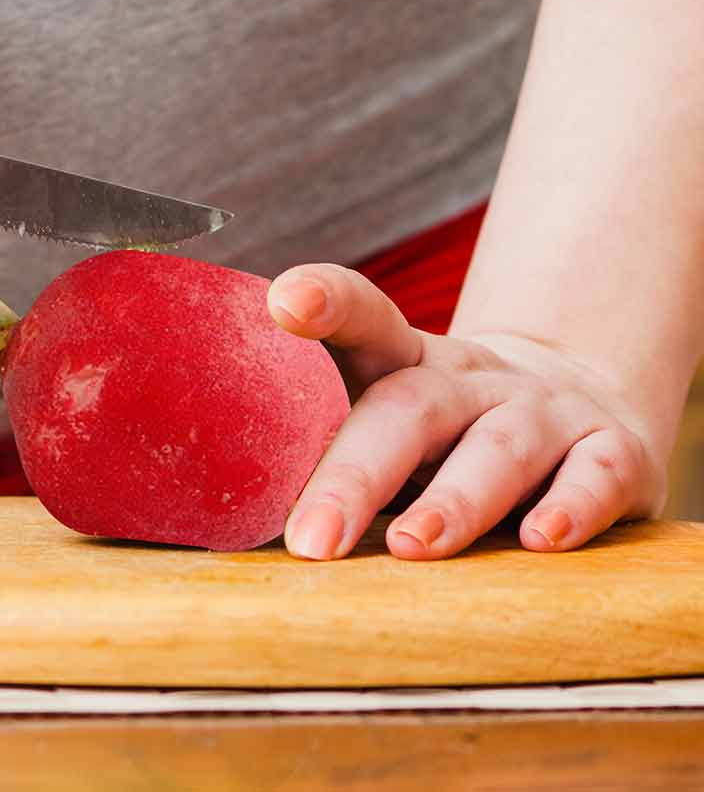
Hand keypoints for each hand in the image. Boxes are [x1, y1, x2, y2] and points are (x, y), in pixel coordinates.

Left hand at [266, 264, 668, 559]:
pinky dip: (570, 507)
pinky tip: (541, 539)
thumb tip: (234, 511)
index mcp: (408, 363)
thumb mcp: (396, 420)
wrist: (578, 406)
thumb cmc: (452, 432)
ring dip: (454, 499)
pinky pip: (594, 475)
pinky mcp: (611, 451)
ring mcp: (544, 410)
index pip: (365, 320)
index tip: (281, 302)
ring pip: (497, 447)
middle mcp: (472, 377)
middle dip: (357, 472)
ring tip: (411, 544)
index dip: (327, 302)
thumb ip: (337, 448)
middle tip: (310, 539)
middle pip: (410, 407)